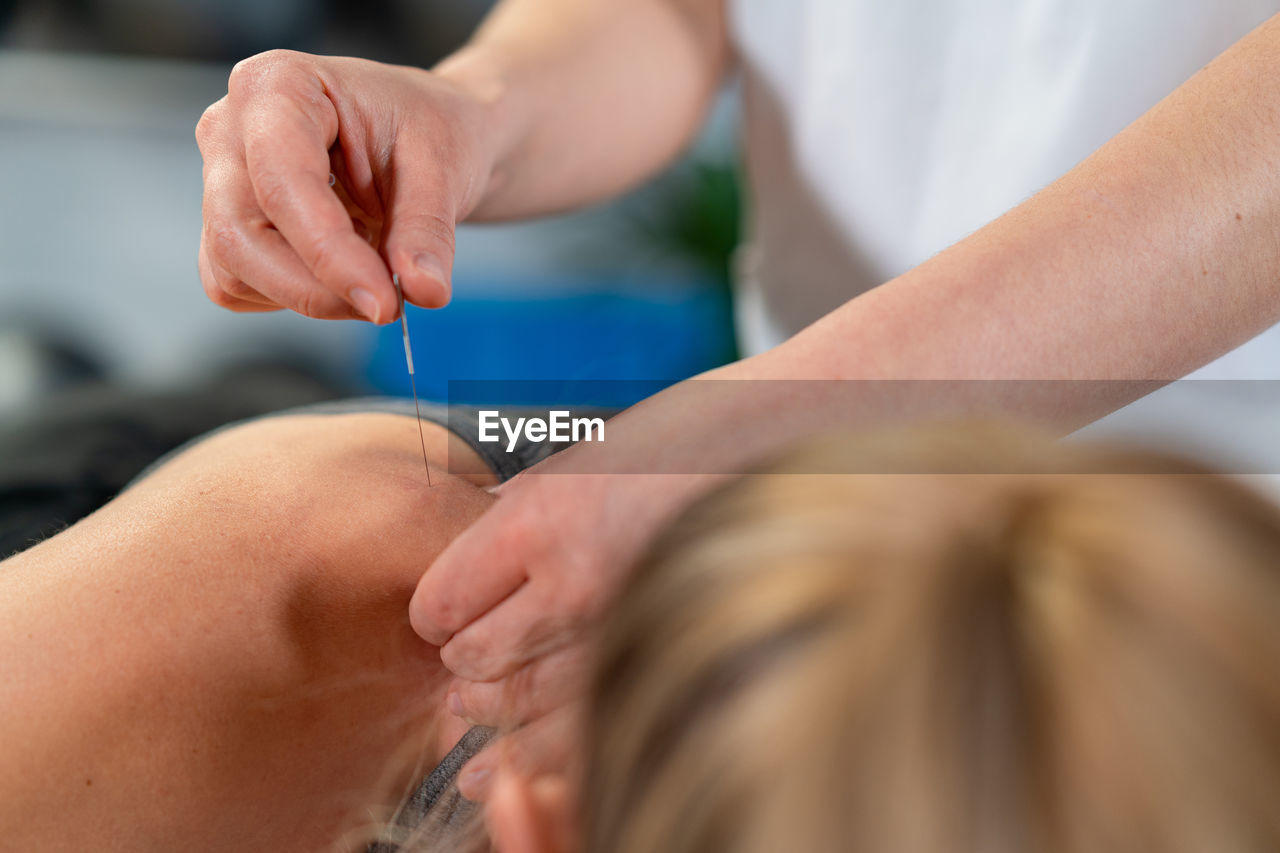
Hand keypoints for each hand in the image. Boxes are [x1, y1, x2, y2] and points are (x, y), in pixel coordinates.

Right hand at [195, 50, 497, 322]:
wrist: (421, 137)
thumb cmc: (424, 128)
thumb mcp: (443, 167)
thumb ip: (428, 231)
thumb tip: (425, 290)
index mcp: (279, 86)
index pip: (282, 182)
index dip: (330, 254)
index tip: (383, 303)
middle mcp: (231, 129)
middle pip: (240, 234)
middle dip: (318, 288)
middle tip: (388, 305)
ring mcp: (220, 180)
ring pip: (236, 270)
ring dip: (313, 296)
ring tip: (375, 273)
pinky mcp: (226, 227)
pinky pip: (241, 288)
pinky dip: (296, 297)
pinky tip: (340, 269)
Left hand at [410, 443, 715, 795]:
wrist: (796, 444)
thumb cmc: (698, 435)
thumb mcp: (588, 452)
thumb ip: (524, 508)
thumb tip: (476, 543)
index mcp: (544, 519)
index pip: (444, 602)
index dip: (437, 611)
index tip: (447, 609)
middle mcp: (573, 586)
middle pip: (475, 661)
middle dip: (464, 661)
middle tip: (470, 652)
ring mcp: (621, 636)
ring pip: (520, 708)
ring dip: (494, 707)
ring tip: (483, 701)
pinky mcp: (663, 666)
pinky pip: (581, 735)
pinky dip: (538, 752)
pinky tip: (511, 761)